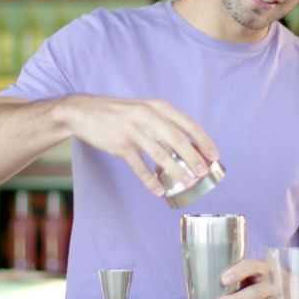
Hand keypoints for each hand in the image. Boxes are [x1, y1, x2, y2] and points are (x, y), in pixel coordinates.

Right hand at [57, 95, 218, 195]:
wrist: (84, 112)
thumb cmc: (119, 113)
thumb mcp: (144, 110)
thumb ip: (164, 123)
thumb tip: (189, 145)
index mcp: (158, 107)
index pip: (188, 124)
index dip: (203, 141)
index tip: (214, 155)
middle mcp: (148, 116)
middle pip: (178, 140)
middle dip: (194, 158)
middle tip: (204, 173)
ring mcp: (133, 130)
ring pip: (160, 154)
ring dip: (176, 171)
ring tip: (187, 183)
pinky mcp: (120, 144)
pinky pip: (139, 166)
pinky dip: (150, 180)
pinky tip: (159, 191)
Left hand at [214, 259, 273, 298]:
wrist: (286, 291)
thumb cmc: (259, 280)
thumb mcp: (252, 272)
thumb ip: (237, 275)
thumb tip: (211, 283)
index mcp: (264, 267)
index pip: (251, 266)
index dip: (238, 273)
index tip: (223, 281)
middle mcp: (274, 282)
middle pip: (256, 292)